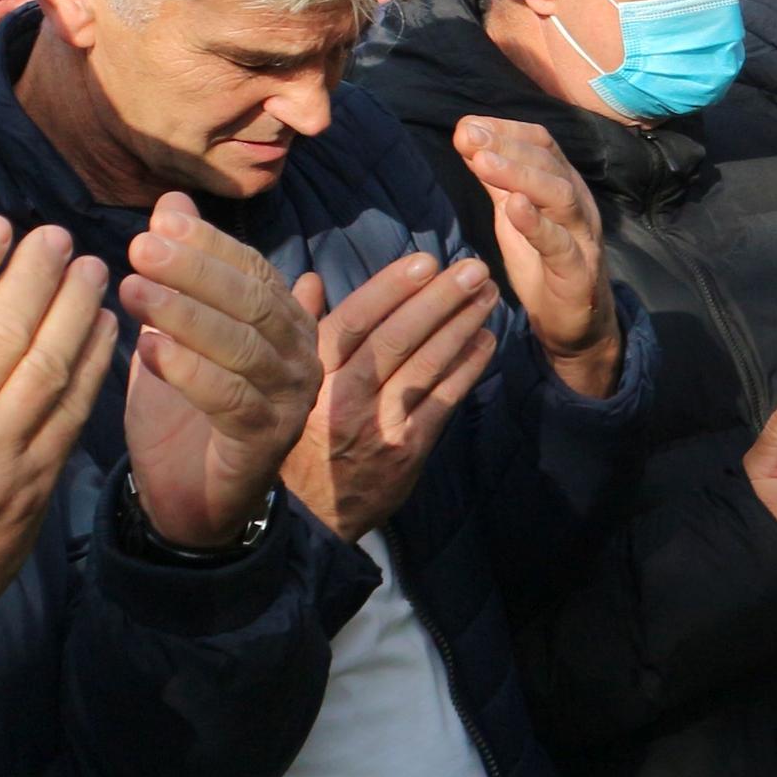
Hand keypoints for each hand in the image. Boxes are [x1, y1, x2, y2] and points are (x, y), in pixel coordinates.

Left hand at [117, 195, 324, 545]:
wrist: (188, 499)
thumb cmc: (181, 410)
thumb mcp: (170, 331)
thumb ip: (177, 272)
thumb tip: (171, 201)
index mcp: (282, 321)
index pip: (253, 269)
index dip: (210, 244)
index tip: (160, 221)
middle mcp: (297, 355)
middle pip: (253, 301)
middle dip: (197, 271)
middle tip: (142, 247)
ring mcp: (289, 399)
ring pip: (243, 347)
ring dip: (186, 316)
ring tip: (134, 292)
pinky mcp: (267, 441)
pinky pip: (231, 399)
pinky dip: (189, 372)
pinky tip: (147, 352)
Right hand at [277, 247, 502, 540]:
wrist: (310, 515)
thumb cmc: (301, 436)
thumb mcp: (289, 385)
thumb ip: (302, 331)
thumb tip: (308, 279)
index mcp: (310, 376)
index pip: (354, 321)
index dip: (391, 288)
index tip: (425, 261)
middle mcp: (341, 399)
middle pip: (396, 338)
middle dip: (440, 299)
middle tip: (474, 269)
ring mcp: (376, 426)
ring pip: (425, 366)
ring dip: (462, 326)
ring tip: (488, 296)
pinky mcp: (406, 451)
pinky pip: (443, 401)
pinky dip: (467, 368)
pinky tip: (486, 341)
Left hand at [454, 117, 618, 396]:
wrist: (577, 325)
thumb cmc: (543, 266)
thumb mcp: (515, 217)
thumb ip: (497, 181)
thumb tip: (469, 139)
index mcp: (564, 186)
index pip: (542, 143)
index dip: (507, 129)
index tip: (468, 126)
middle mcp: (578, 204)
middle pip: (549, 163)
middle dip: (507, 145)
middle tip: (469, 136)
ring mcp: (582, 237)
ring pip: (559, 195)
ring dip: (520, 175)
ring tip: (484, 162)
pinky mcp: (579, 271)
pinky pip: (561, 244)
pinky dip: (537, 223)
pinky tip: (513, 208)